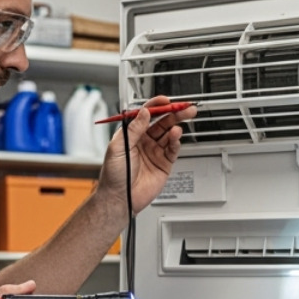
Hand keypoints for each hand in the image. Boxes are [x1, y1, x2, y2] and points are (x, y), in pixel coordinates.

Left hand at [97, 96, 196, 214]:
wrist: (120, 198)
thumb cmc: (113, 175)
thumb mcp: (118, 147)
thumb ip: (133, 129)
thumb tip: (144, 112)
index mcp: (131, 134)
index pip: (146, 115)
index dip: (156, 106)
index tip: (165, 101)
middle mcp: (144, 141)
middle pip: (162, 122)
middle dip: (174, 113)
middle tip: (184, 107)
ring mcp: (155, 152)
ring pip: (169, 134)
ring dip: (176, 126)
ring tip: (181, 122)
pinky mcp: (163, 164)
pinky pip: (172, 150)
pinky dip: (176, 142)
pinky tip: (176, 136)